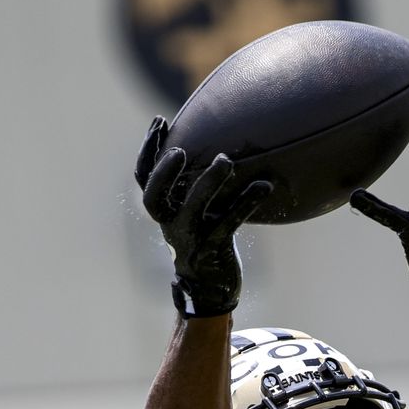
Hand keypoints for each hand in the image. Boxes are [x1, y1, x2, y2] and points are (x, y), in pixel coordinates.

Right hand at [135, 116, 273, 317]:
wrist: (210, 286)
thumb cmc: (205, 237)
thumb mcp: (194, 211)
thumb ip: (193, 184)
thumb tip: (213, 140)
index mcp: (164, 211)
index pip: (144, 179)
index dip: (148, 151)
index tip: (160, 121)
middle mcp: (170, 224)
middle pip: (154, 198)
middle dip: (163, 173)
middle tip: (179, 150)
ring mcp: (190, 239)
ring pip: (192, 210)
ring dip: (208, 183)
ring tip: (225, 160)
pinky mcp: (213, 250)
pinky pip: (228, 224)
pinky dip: (246, 203)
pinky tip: (264, 186)